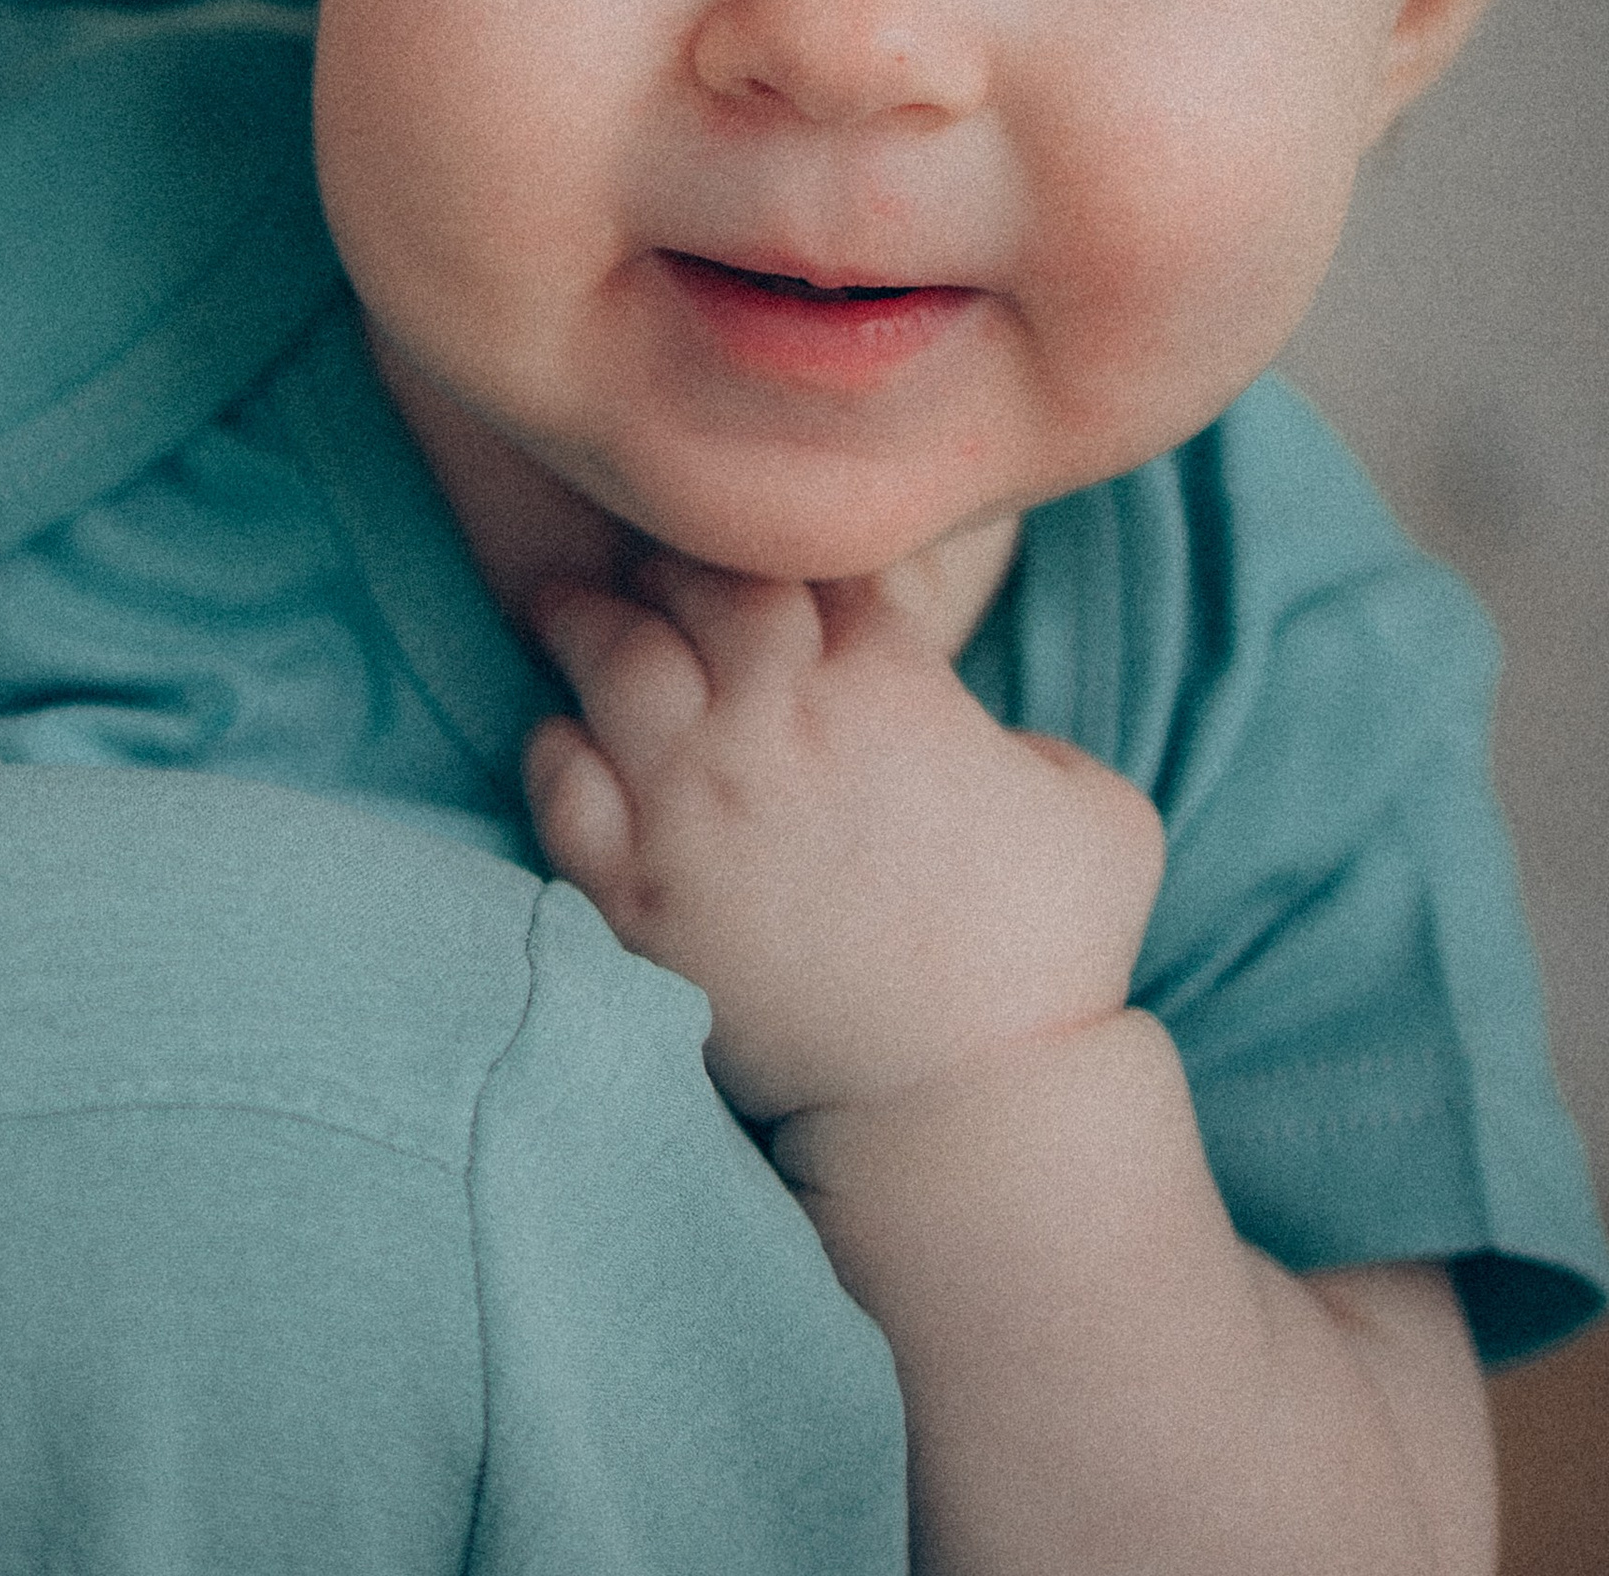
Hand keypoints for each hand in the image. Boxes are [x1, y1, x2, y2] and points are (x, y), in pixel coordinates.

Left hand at [525, 556, 1163, 1125]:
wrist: (963, 1105)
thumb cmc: (1050, 961)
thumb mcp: (1102, 812)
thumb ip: (1039, 741)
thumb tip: (994, 739)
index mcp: (890, 683)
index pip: (811, 560)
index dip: (788, 551)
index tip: (770, 573)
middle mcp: (777, 721)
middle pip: (697, 584)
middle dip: (675, 567)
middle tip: (652, 573)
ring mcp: (694, 803)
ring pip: (612, 657)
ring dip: (590, 624)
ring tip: (570, 612)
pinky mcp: (634, 893)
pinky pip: (560, 782)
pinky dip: (555, 748)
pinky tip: (564, 740)